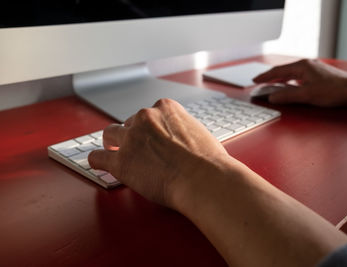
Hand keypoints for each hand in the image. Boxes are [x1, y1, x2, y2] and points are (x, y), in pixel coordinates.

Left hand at [88, 98, 229, 208]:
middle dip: (133, 135)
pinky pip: (97, 158)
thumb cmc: (208, 160)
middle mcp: (145, 118)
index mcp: (165, 108)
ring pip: (110, 135)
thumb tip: (183, 139)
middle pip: (129, 123)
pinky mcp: (121, 162)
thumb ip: (183, 129)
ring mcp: (131, 139)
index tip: (150, 137)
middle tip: (137, 149)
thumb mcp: (199, 131)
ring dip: (113, 144)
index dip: (149, 128)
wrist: (204, 179)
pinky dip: (98, 160)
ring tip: (114, 152)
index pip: (150, 114)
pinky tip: (101, 164)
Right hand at [253, 59, 346, 106]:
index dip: (264, 76)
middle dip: (270, 77)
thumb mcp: (307, 95)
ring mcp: (313, 69)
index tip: (255, 80)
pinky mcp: (319, 75)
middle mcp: (307, 65)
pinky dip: (290, 81)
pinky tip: (290, 86)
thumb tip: (272, 97)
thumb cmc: (334, 91)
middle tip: (260, 82)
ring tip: (271, 85)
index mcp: (302, 66)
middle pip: (283, 70)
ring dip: (280, 79)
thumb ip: (287, 96)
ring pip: (291, 73)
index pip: (277, 71)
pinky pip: (299, 76)